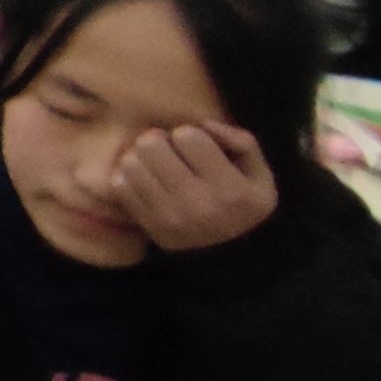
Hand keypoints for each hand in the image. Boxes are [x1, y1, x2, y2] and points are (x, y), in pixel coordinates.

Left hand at [112, 122, 276, 253]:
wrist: (231, 256)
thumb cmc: (244, 203)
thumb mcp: (260, 174)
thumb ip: (241, 141)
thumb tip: (204, 124)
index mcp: (231, 190)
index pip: (187, 136)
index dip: (188, 133)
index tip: (195, 145)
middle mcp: (200, 206)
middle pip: (151, 146)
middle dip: (159, 140)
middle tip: (168, 150)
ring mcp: (171, 219)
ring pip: (131, 163)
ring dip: (141, 158)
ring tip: (157, 165)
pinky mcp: (150, 227)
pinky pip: (120, 186)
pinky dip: (130, 177)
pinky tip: (146, 181)